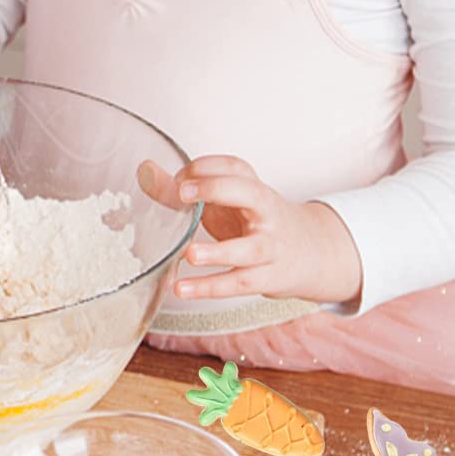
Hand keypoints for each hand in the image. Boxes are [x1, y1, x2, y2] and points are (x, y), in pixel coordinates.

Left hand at [138, 155, 362, 305]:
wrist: (309, 252)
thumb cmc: (254, 220)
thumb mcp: (223, 200)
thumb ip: (181, 188)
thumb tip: (145, 170)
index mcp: (252, 185)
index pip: (233, 166)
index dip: (204, 168)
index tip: (178, 177)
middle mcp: (266, 211)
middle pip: (250, 194)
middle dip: (216, 190)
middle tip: (182, 194)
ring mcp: (271, 246)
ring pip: (249, 249)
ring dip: (219, 252)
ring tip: (189, 254)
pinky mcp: (268, 277)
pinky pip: (240, 283)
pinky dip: (211, 288)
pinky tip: (183, 288)